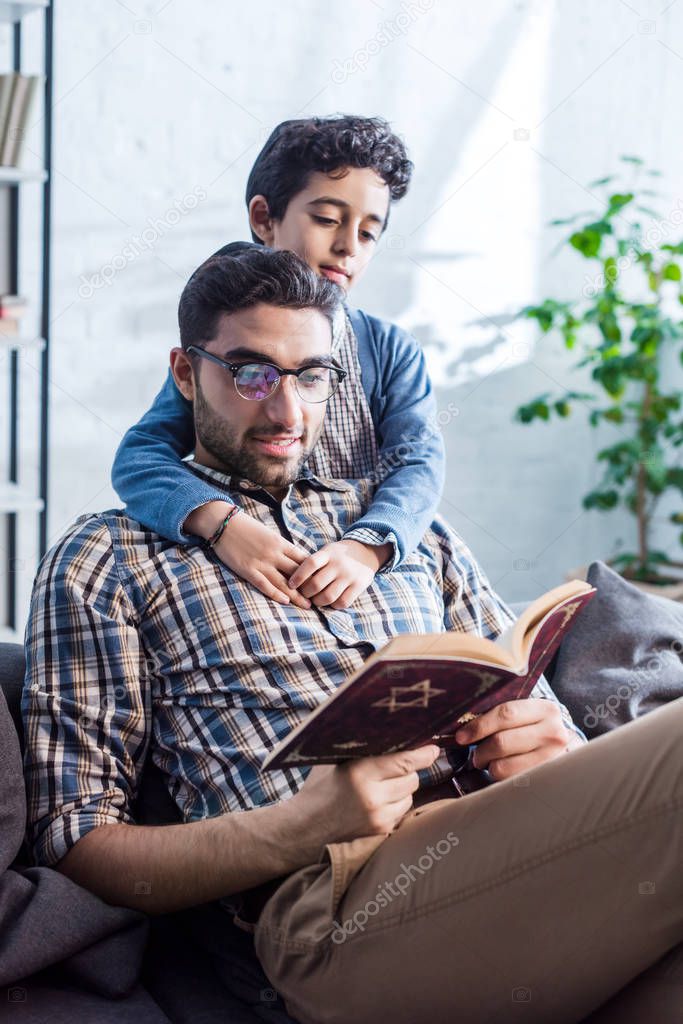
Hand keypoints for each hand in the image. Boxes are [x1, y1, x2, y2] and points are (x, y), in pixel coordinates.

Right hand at [186, 501, 310, 608]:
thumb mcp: (269, 534)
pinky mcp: (248, 569)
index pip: (303, 559)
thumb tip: (295, 558)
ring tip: (307, 605)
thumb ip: (281, 547)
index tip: (322, 582)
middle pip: (298, 573)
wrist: (224, 523)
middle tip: (320, 598)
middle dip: (310, 586)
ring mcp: (261, 562)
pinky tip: (285, 601)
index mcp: (281, 543)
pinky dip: (275, 594)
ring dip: (297, 595)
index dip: (314, 572)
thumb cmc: (247, 528)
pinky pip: (264, 584)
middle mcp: (274, 553)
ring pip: (284, 582)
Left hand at [287, 539, 392, 608]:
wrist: (366, 552)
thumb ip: (313, 563)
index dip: (299, 575)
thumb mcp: (327, 552)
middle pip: (317, 584)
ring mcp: (350, 575)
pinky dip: (333, 605)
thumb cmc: (338, 555)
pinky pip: (342, 602)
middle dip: (306, 593)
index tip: (291, 585)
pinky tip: (331, 601)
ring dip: (318, 602)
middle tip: (304, 595)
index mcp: (328, 553)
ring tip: (316, 600)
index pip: (310, 563)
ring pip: (328, 596)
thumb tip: (293, 581)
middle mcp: (339, 564)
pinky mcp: (359, 585)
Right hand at [291, 744, 440, 844]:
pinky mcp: (380, 833)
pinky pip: (401, 813)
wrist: (301, 830)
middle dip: (408, 770)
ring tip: (381, 786)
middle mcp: (372, 796)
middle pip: (411, 778)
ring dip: (402, 789)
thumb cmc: (317, 789)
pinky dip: (395, 805)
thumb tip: (386, 727)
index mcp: (359, 772)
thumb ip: (358, 747)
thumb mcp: (333, 761)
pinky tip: (377, 803)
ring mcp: (378, 818)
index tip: (433, 748)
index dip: (423, 754)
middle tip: (397, 766)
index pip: (405, 760)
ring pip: (409, 796)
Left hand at [454, 699, 579, 781]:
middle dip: (480, 751)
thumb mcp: (529, 715)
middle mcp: (553, 733)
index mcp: (545, 709)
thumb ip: (503, 714)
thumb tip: (464, 723)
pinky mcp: (546, 779)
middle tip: (475, 755)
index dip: (479, 726)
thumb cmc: (539, 731)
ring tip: (490, 763)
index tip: (461, 736)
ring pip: (503, 766)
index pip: (505, 714)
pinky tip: (504, 771)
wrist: (573, 755)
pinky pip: (510, 782)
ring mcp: (553, 758)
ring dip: (489, 766)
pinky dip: (500, 778)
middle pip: (501, 742)